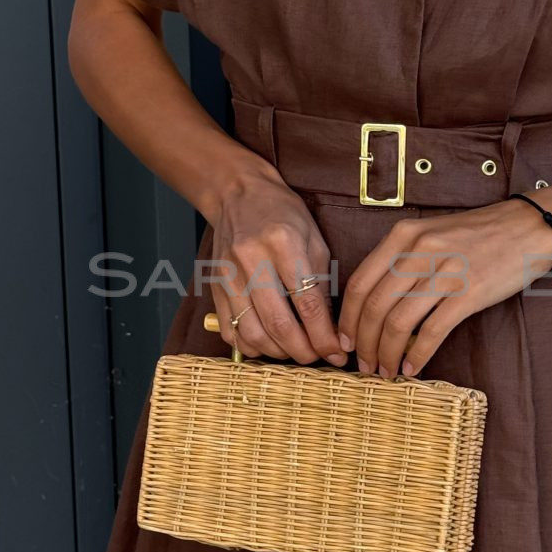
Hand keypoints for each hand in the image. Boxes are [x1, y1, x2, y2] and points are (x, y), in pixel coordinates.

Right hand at [208, 165, 346, 363]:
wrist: (237, 193)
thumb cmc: (282, 214)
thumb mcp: (314, 239)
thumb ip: (322, 283)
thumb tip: (333, 330)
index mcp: (282, 243)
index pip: (306, 302)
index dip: (324, 335)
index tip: (338, 353)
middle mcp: (250, 260)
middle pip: (277, 323)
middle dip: (302, 350)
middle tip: (318, 358)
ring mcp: (227, 275)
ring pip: (252, 332)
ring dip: (277, 352)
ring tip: (295, 351)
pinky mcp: (213, 287)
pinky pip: (231, 330)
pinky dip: (251, 347)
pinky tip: (268, 344)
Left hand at [337, 197, 551, 377]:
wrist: (529, 227)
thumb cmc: (479, 234)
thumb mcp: (431, 233)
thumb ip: (402, 259)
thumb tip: (375, 302)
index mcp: (404, 235)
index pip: (360, 282)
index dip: (347, 318)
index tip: (345, 340)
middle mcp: (419, 251)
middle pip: (374, 307)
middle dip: (363, 343)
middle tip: (363, 364)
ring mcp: (444, 272)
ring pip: (398, 323)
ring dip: (386, 354)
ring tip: (385, 371)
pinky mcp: (468, 293)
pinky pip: (432, 332)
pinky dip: (417, 356)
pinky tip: (411, 368)